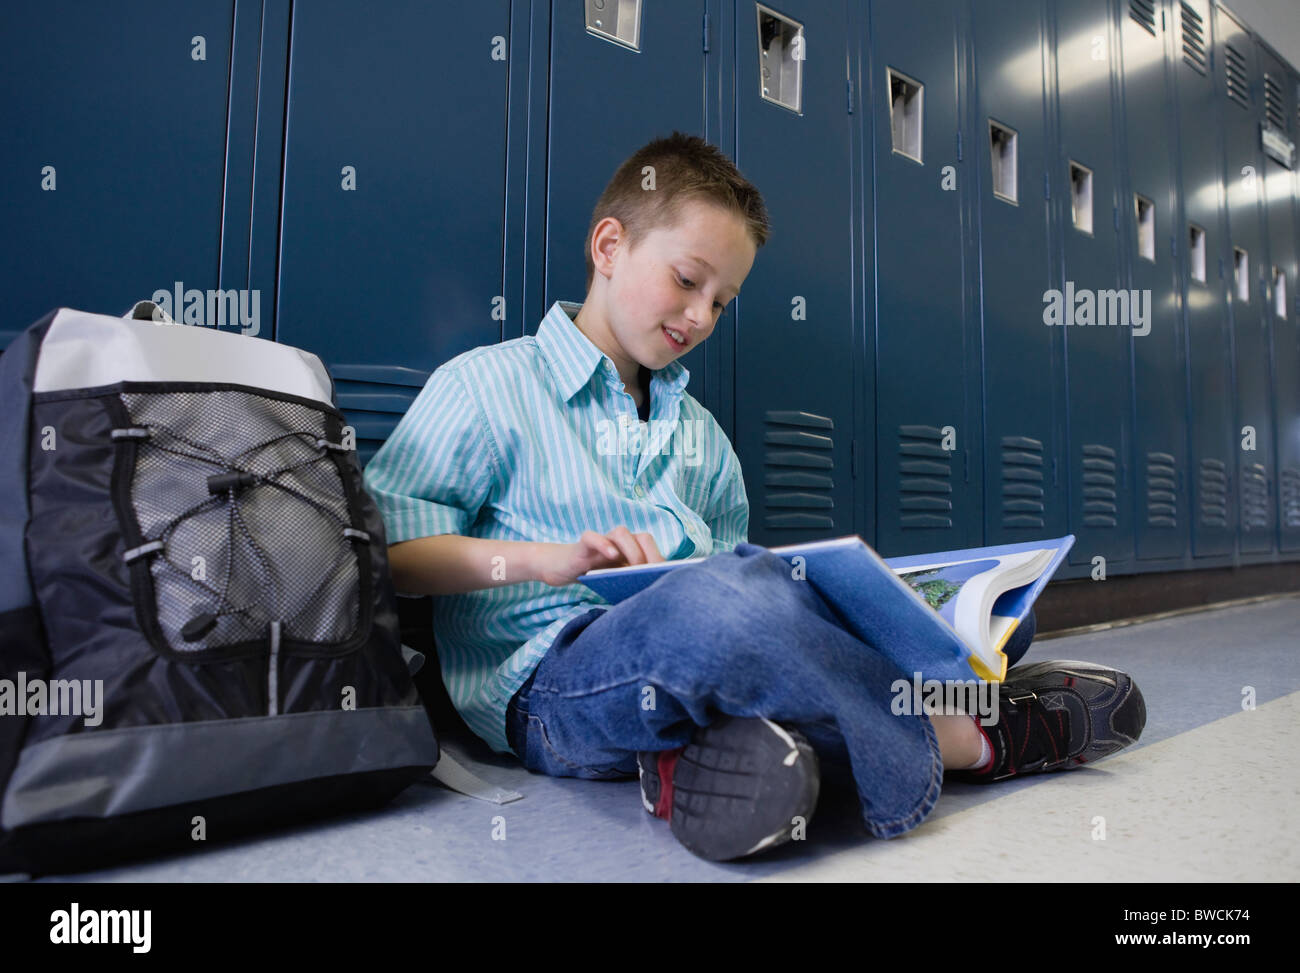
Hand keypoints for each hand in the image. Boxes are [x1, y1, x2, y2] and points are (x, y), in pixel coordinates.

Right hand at [536, 526, 664, 586]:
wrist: (562, 568)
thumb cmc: (592, 575)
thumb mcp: (615, 580)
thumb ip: (631, 582)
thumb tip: (653, 594)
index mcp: (631, 550)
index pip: (653, 549)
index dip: (661, 561)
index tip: (669, 577)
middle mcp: (620, 542)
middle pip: (643, 537)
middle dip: (651, 555)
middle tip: (651, 574)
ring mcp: (602, 541)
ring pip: (621, 533)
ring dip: (631, 550)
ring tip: (633, 569)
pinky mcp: (583, 544)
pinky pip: (593, 537)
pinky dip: (603, 544)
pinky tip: (612, 556)